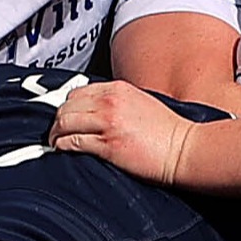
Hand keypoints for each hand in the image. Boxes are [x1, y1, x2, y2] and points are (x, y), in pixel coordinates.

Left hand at [52, 79, 201, 183]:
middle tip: (58, 132)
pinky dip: (62, 146)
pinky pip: (73, 142)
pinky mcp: (108, 144)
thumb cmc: (168, 133)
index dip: (67, 107)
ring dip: (56, 134)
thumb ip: (118, 103)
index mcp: (118, 89)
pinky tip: (63, 151)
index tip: (66, 117)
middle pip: (67, 106)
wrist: (184, 150)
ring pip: (65, 122)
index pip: (77, 92)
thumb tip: (95, 112)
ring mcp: (108, 122)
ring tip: (57, 143)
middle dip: (58, 120)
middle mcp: (110, 102)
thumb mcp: (141, 103)